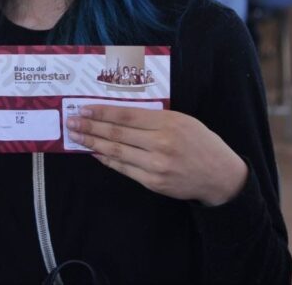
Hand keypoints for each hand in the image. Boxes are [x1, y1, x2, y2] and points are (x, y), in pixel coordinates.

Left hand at [67, 106, 247, 206]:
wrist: (220, 175)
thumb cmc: (200, 142)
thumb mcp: (182, 120)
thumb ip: (153, 117)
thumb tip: (118, 115)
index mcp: (168, 122)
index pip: (126, 116)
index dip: (102, 112)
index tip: (84, 109)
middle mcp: (161, 143)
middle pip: (117, 134)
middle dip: (90, 127)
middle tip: (71, 122)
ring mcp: (156, 165)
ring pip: (116, 152)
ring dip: (93, 143)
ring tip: (77, 136)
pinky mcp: (154, 183)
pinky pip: (124, 169)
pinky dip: (107, 160)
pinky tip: (95, 152)